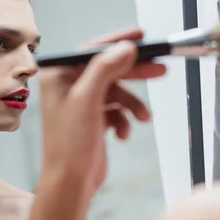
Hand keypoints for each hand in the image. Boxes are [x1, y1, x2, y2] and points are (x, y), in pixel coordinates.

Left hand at [38, 29, 165, 197]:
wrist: (70, 183)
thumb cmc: (70, 144)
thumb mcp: (87, 100)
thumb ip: (105, 69)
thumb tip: (126, 47)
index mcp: (59, 76)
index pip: (93, 50)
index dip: (118, 42)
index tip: (142, 36)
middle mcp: (68, 87)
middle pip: (109, 69)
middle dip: (135, 72)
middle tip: (160, 69)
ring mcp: (81, 104)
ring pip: (117, 92)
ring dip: (133, 104)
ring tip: (145, 117)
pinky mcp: (92, 120)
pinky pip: (116, 111)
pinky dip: (125, 119)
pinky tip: (124, 134)